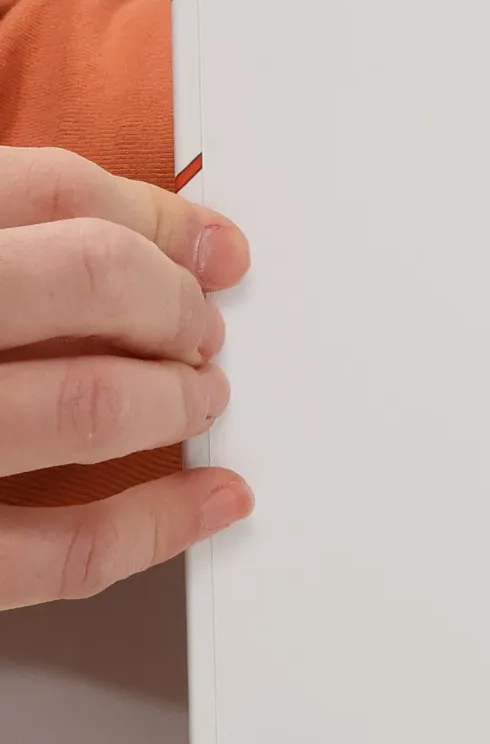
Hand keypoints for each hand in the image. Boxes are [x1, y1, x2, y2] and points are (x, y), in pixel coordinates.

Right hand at [0, 148, 251, 607]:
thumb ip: (14, 235)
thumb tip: (171, 237)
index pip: (50, 191)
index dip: (156, 219)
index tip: (212, 248)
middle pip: (91, 277)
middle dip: (176, 302)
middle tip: (203, 329)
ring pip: (91, 405)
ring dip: (176, 398)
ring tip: (202, 396)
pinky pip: (64, 552)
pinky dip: (160, 526)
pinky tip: (215, 501)